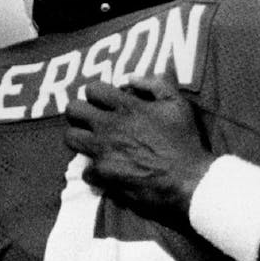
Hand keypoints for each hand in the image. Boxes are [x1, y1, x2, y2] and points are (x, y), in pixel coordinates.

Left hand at [63, 77, 212, 220]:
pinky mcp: (103, 176)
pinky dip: (95, 171)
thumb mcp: (179, 105)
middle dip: (80, 113)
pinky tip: (108, 171)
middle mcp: (109, 126)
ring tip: (94, 144)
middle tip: (92, 121)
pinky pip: (85, 171)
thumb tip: (130, 78)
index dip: (98, 94)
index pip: (93, 89)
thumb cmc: (186, 142)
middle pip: (73, 110)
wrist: (189, 181)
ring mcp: (103, 152)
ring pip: (71, 138)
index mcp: (127, 107)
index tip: (105, 102)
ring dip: (81, 139)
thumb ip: (155, 85)